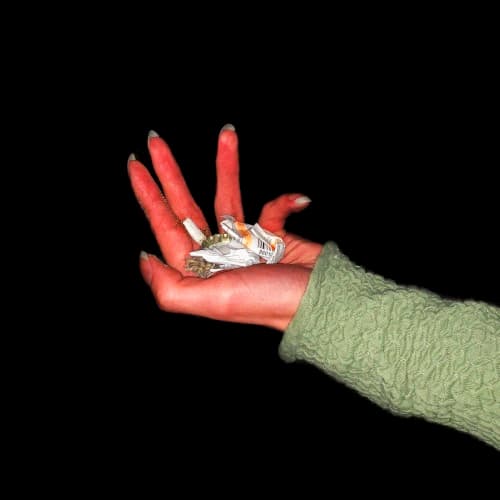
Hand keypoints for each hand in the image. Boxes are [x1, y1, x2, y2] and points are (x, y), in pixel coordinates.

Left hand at [128, 126, 322, 330]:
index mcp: (199, 270)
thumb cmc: (269, 303)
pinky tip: (297, 201)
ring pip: (227, 198)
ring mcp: (243, 244)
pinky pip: (273, 208)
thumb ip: (169, 288)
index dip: (148, 196)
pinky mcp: (271, 235)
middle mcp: (217, 255)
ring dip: (227, 167)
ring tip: (227, 135)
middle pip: (187, 207)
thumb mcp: (214, 301)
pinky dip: (285, 202)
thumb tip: (144, 258)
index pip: (165, 226)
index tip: (136, 165)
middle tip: (155, 141)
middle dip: (171, 174)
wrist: (324, 300)